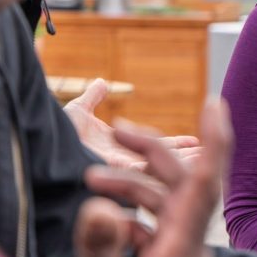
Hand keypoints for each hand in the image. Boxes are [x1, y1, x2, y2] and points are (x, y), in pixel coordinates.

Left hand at [64, 79, 200, 170]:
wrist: (44, 143)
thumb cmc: (55, 135)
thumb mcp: (78, 111)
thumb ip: (93, 98)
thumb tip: (102, 82)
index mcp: (122, 150)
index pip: (157, 149)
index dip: (177, 144)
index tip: (198, 139)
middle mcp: (128, 164)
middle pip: (167, 162)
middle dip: (190, 158)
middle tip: (211, 152)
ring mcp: (128, 170)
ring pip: (166, 169)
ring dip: (188, 163)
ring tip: (209, 158)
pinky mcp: (125, 173)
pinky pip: (157, 171)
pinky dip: (176, 166)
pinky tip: (192, 163)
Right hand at [68, 98, 231, 256]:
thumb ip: (100, 253)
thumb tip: (99, 205)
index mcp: (183, 256)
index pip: (207, 186)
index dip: (215, 142)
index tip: (216, 103)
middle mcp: (191, 254)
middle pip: (183, 187)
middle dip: (151, 154)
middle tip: (114, 129)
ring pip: (167, 208)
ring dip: (132, 188)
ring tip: (89, 179)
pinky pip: (159, 233)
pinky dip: (134, 218)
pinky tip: (108, 219)